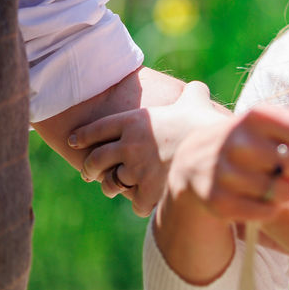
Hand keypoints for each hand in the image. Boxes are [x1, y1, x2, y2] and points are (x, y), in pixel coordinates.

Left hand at [69, 80, 228, 215]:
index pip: (98, 129)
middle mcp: (130, 144)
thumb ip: (192, 93)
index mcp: (136, 120)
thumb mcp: (196, 100)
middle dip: (89, 167)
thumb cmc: (205, 122)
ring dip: (110, 186)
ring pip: (111, 182)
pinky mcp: (148, 190)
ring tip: (111, 188)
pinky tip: (143, 202)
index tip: (73, 140)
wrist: (215, 149)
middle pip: (96, 158)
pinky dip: (139, 203)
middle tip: (88, 172)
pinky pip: (134, 201)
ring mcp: (137, 168)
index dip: (83, 135)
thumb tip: (198, 87)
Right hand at [170, 104, 288, 221]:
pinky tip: (257, 199)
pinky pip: (263, 213)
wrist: (192, 160)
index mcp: (260, 115)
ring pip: (282, 192)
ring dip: (287, 193)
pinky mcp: (216, 199)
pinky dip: (269, 211)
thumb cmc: (255, 144)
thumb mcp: (276, 130)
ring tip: (273, 183)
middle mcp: (240, 139)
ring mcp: (225, 170)